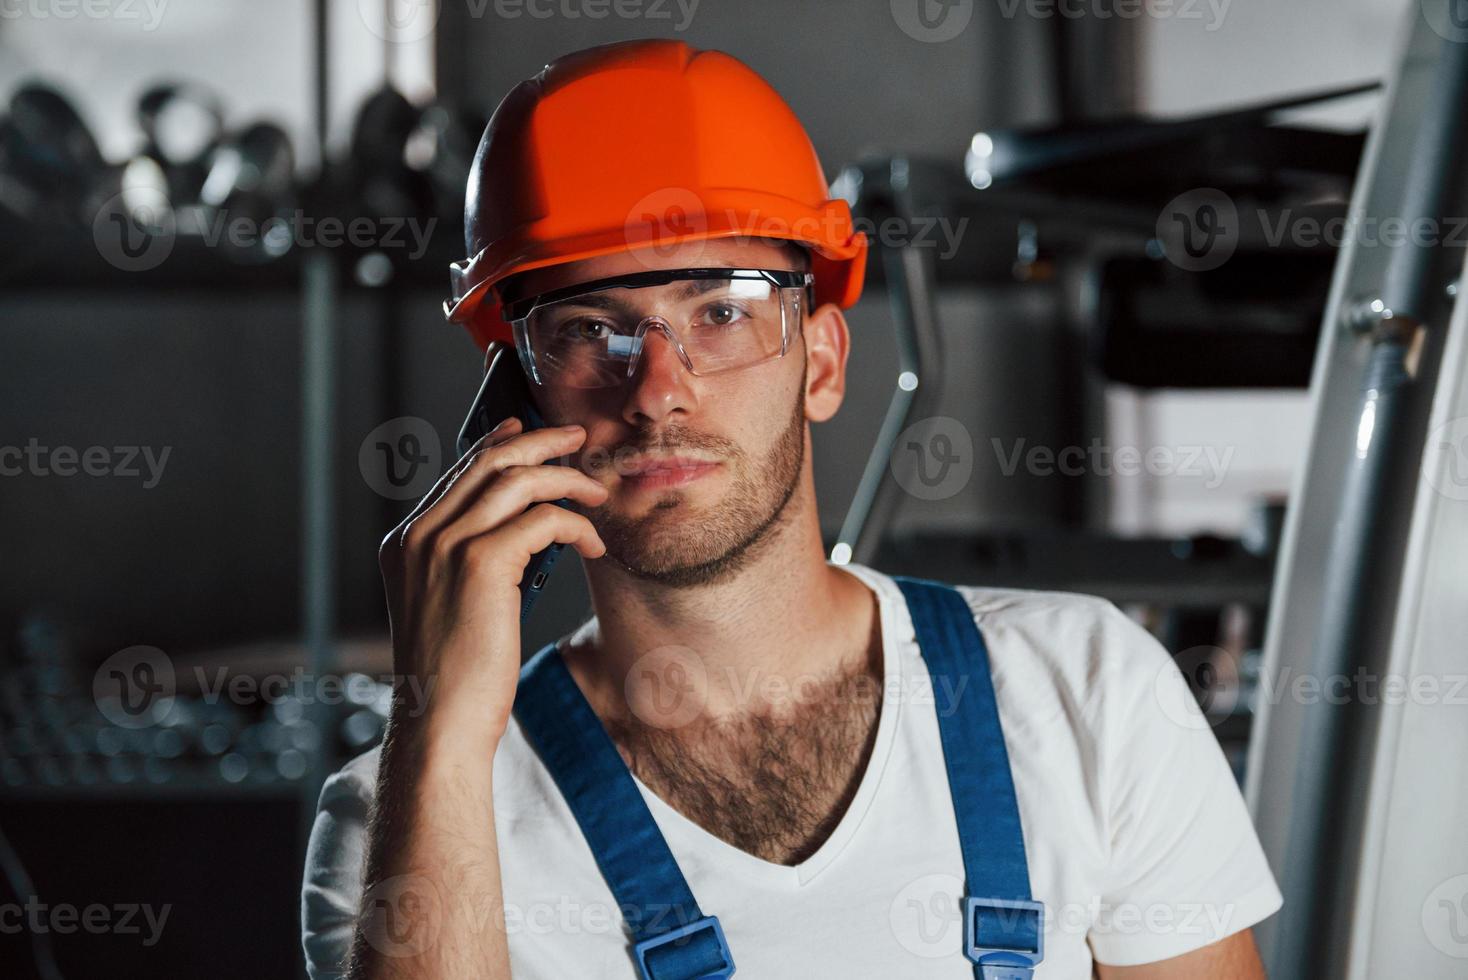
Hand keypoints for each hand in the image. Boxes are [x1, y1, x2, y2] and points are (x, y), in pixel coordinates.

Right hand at [377, 416, 607, 743]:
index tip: (531, 432)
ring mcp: (445, 546)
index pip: (457, 473)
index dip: (498, 444)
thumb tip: (522, 529)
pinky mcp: (481, 563)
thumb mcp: (449, 606)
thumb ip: (468, 562)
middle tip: (577, 439)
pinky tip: (593, 543)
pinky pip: (542, 518)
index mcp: (403, 543)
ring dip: (566, 480)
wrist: (439, 723)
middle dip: (539, 442)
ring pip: (517, 480)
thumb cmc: (454, 676)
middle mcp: (418, 536)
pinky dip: (575, 524)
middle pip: (486, 461)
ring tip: (597, 492)